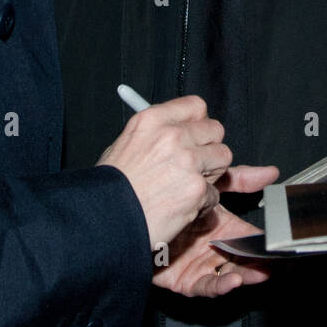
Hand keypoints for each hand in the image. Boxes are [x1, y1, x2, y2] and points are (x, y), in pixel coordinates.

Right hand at [98, 95, 231, 247]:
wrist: (104, 220)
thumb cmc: (110, 188)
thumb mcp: (125, 144)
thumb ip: (157, 134)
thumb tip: (181, 129)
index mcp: (153, 120)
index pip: (196, 106)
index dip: (199, 122)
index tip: (197, 133)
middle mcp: (173, 136)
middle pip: (216, 130)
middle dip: (209, 148)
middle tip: (195, 165)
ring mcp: (188, 163)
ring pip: (223, 159)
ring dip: (210, 175)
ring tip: (185, 187)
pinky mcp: (196, 190)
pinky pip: (214, 194)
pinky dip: (202, 204)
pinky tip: (179, 207)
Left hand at [152, 166, 278, 297]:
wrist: (129, 216)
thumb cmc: (166, 199)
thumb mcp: (205, 187)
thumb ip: (237, 180)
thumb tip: (271, 172)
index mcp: (221, 227)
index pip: (249, 235)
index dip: (264, 239)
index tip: (279, 242)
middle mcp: (214, 247)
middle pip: (243, 257)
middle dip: (259, 259)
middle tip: (273, 260)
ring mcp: (201, 264)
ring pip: (230, 273)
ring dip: (246, 274)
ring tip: (258, 273)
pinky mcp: (186, 280)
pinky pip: (206, 285)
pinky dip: (221, 285)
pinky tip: (231, 280)